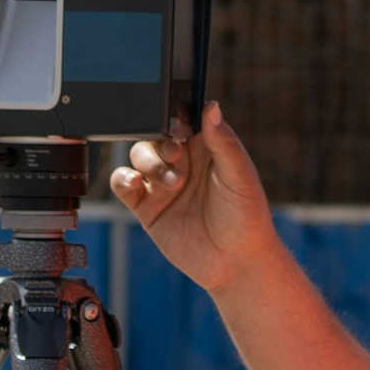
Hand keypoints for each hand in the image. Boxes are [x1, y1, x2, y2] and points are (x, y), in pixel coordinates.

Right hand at [109, 102, 283, 297]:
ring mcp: (162, 183)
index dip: (175, 119)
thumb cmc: (246, 217)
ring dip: (149, 162)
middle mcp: (183, 161)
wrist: (234, 263)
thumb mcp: (239, 175)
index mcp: (207, 147)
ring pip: (138, 155)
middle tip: (176, 156)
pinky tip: (136, 183)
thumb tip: (212, 106)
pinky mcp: (146, 206)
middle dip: (161, 143)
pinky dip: (123, 178)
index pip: (182, 120)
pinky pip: (123, 183)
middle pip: (154, 134)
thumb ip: (223, 141)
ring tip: (173, 183)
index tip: (180, 129)